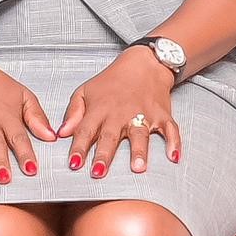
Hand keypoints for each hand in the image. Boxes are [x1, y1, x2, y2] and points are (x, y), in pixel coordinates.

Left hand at [55, 46, 182, 176]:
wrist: (143, 63)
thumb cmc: (111, 81)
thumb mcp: (85, 91)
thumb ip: (73, 113)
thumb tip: (61, 133)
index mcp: (100, 109)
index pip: (86, 130)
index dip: (78, 148)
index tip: (73, 164)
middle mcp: (121, 113)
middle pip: (110, 136)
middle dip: (104, 154)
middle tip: (99, 172)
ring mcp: (143, 114)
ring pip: (140, 134)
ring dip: (139, 151)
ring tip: (137, 168)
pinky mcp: (162, 114)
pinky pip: (170, 130)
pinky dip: (174, 142)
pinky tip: (174, 157)